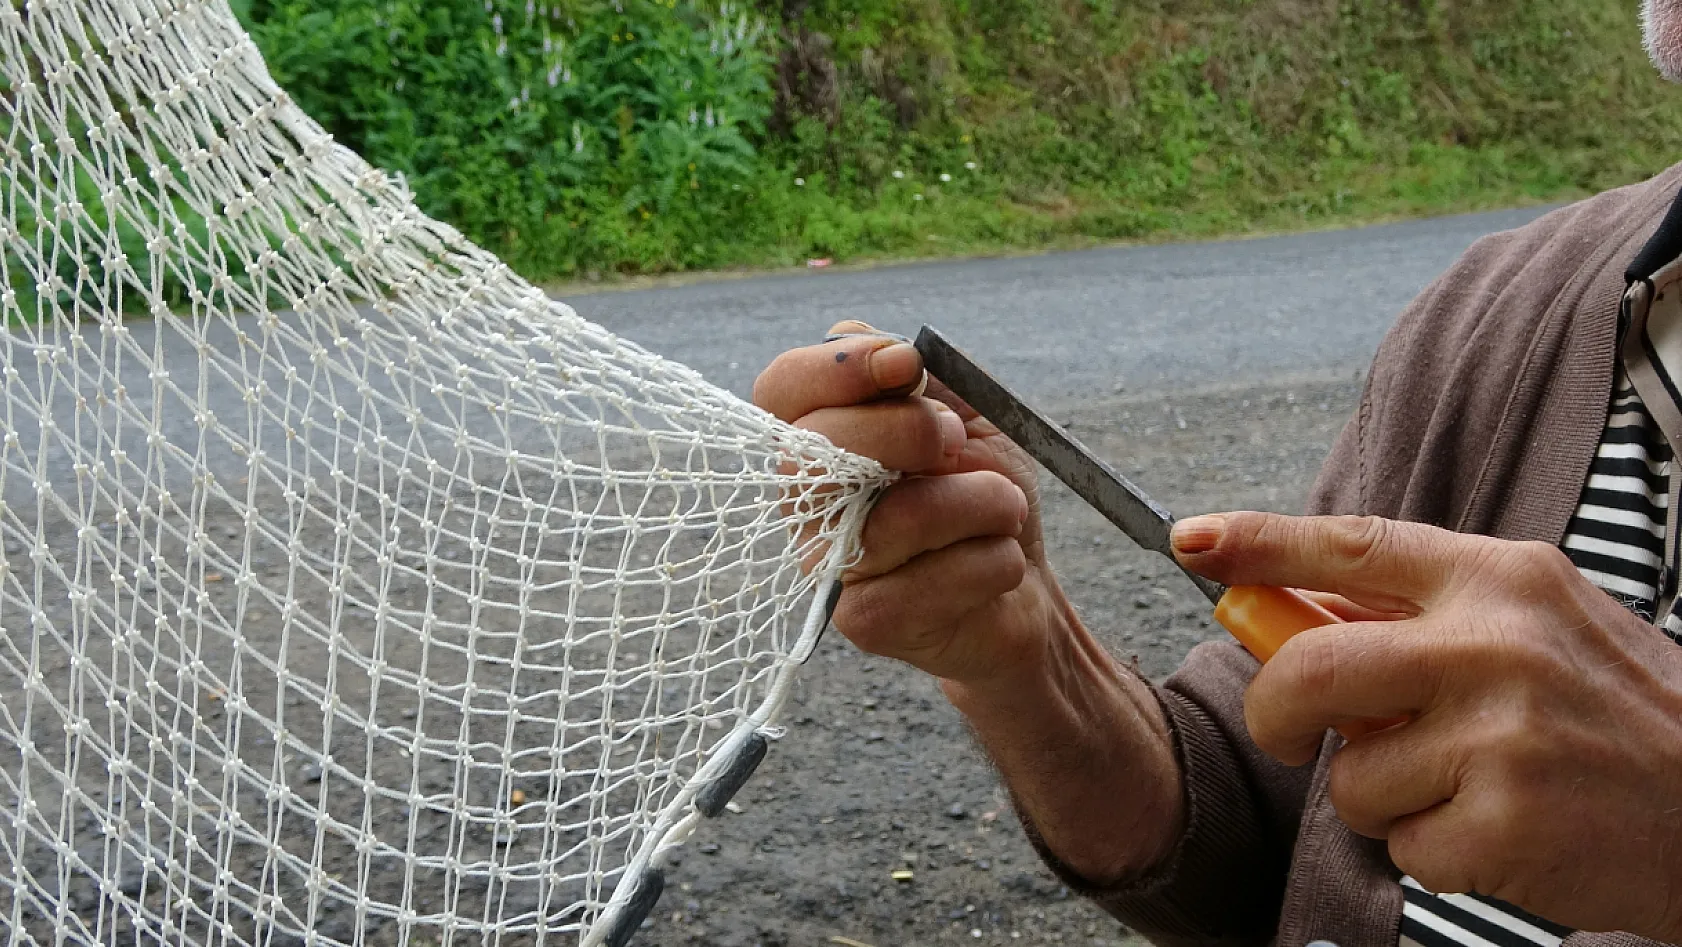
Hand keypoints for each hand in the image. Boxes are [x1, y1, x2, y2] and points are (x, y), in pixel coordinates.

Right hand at [755, 320, 1054, 685]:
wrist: (1026, 583)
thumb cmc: (985, 492)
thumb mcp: (968, 411)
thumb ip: (924, 375)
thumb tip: (890, 357)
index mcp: (820, 439)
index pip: (781, 388)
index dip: (836, 367)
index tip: (906, 364)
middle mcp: (807, 501)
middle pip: (816, 449)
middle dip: (907, 431)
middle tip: (958, 444)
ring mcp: (828, 564)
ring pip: (895, 520)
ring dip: (980, 503)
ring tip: (1004, 509)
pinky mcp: (863, 621)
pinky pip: (931, 581)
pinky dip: (992, 561)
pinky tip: (997, 564)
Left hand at [1173, 512, 1681, 938]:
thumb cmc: (1624, 717)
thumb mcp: (1541, 627)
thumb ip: (1427, 618)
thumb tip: (1295, 618)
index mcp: (1501, 578)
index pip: (1352, 545)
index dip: (1259, 542)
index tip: (1192, 541)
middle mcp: (1496, 644)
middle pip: (1310, 669)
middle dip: (1275, 710)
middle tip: (1289, 734)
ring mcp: (1501, 735)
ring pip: (1350, 776)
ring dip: (1386, 798)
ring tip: (1468, 787)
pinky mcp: (1505, 823)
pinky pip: (1401, 845)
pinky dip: (1433, 851)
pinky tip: (1500, 832)